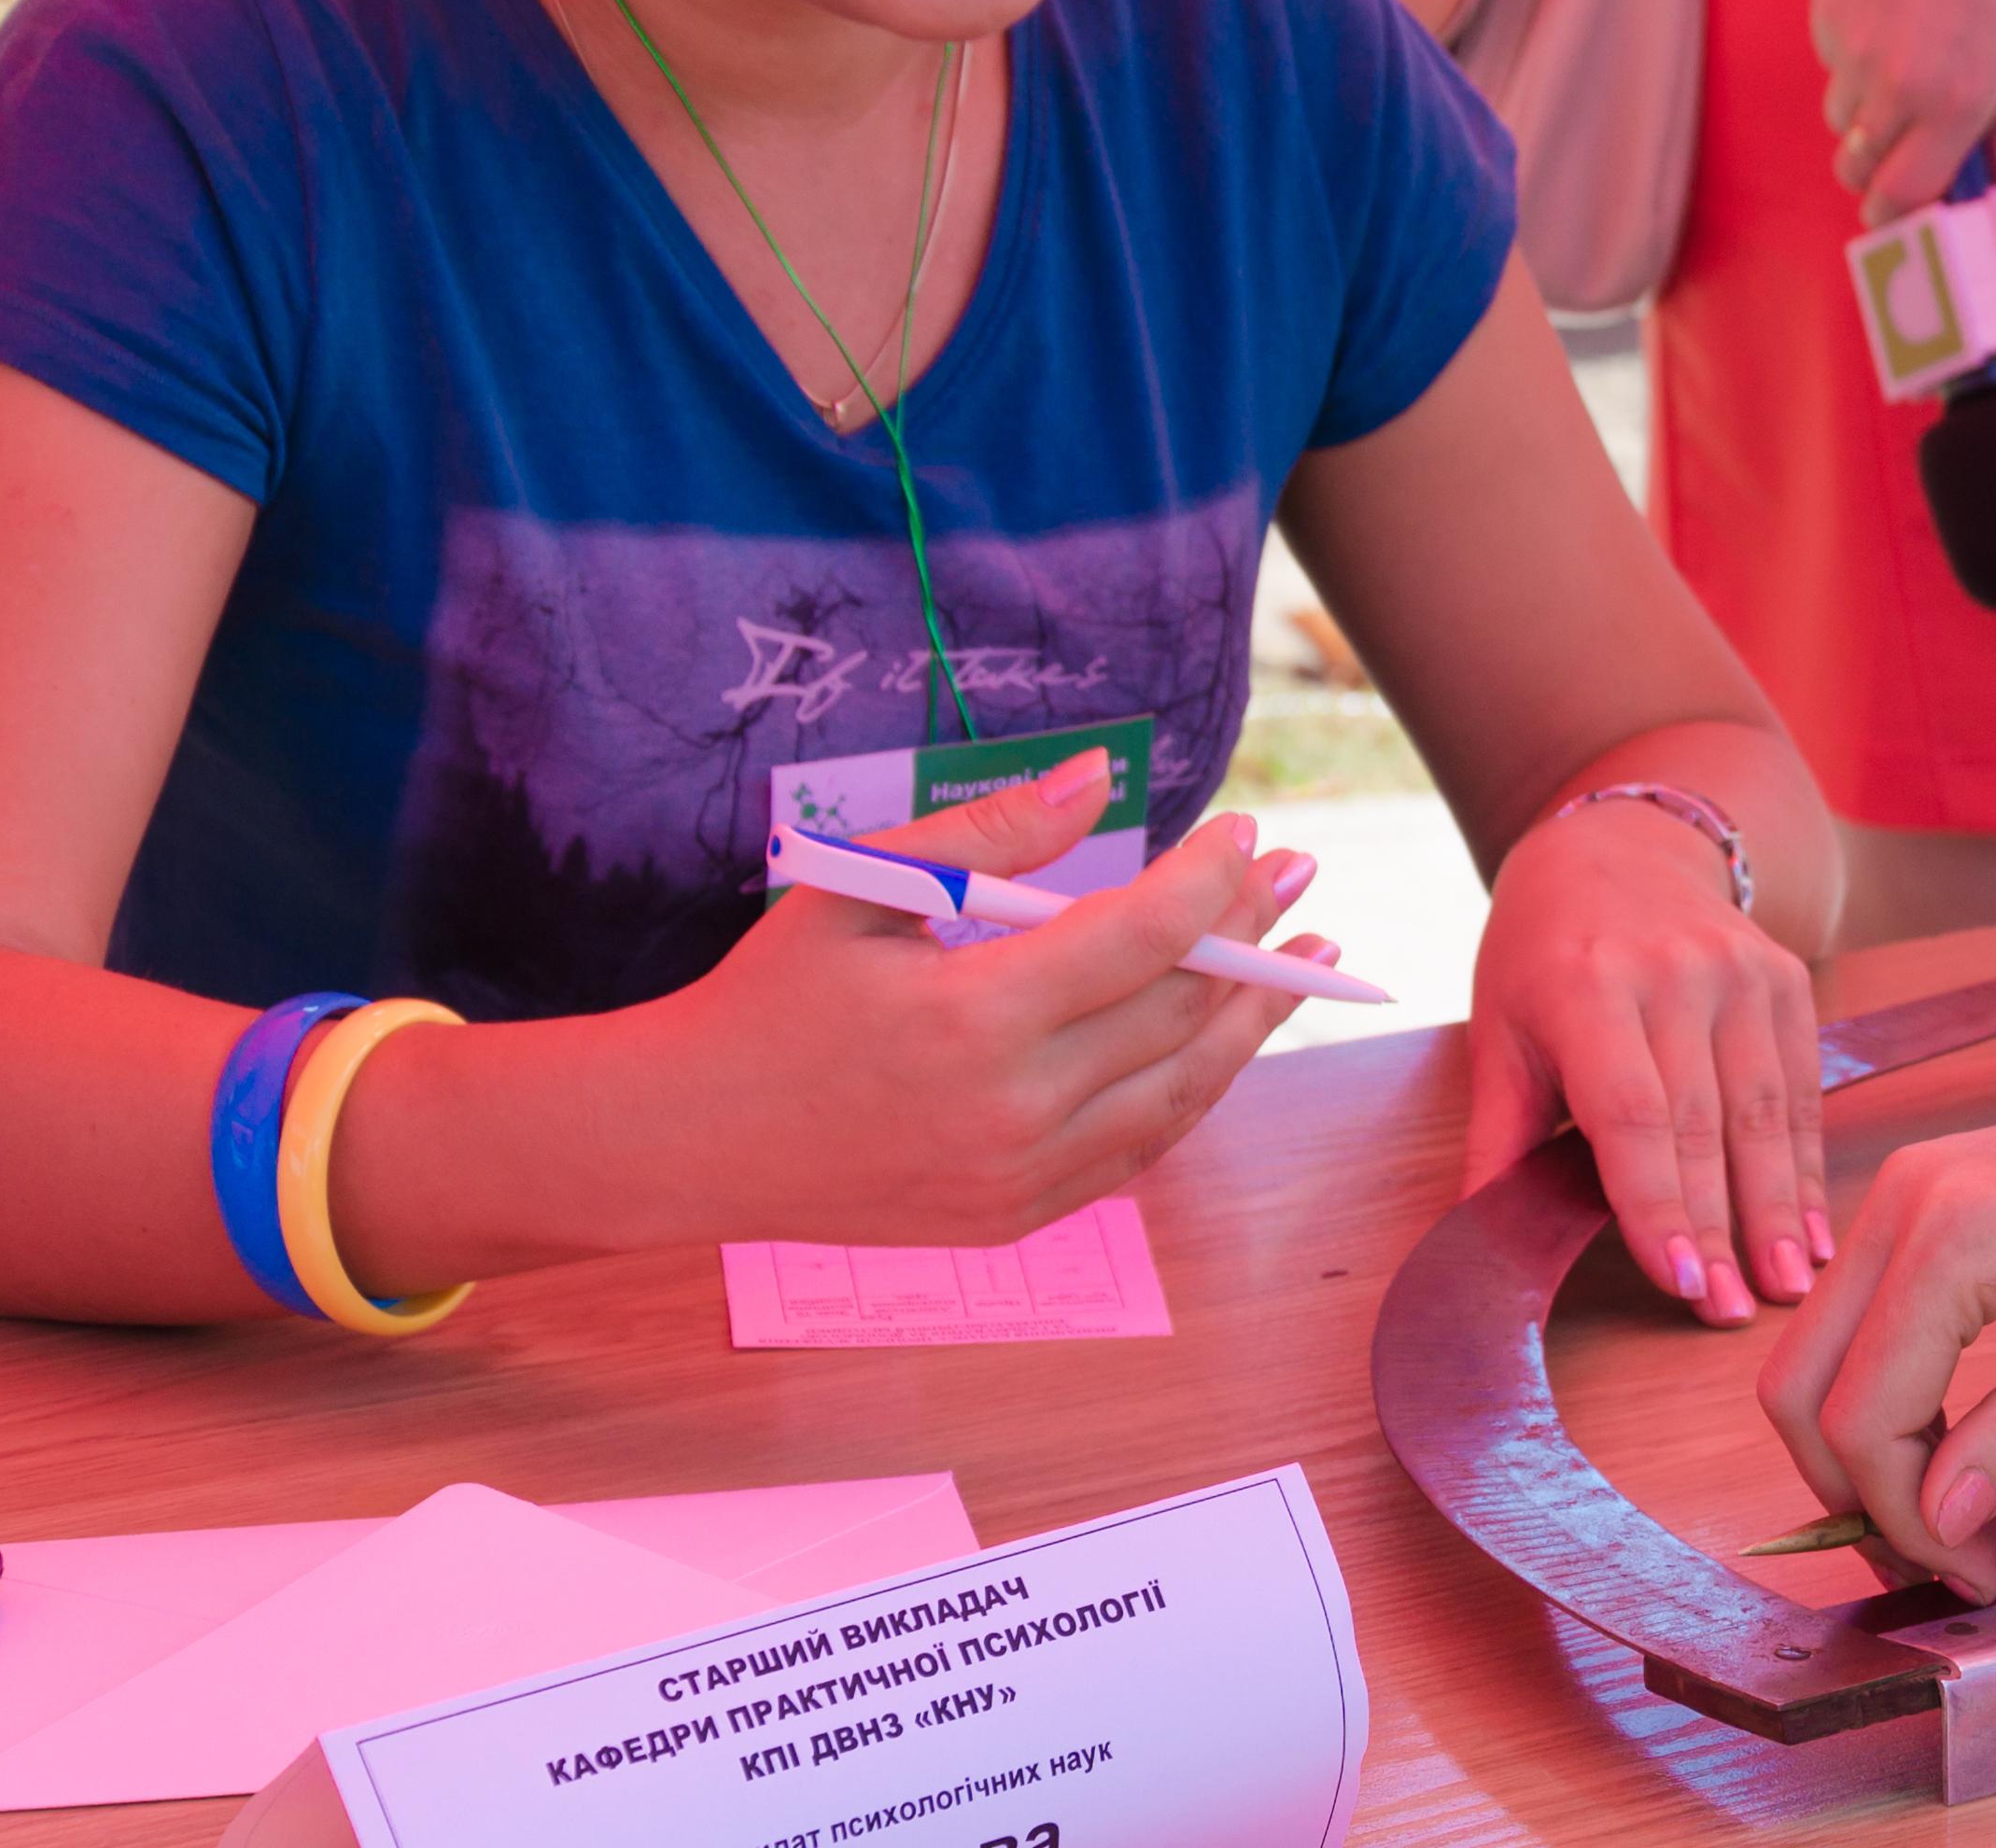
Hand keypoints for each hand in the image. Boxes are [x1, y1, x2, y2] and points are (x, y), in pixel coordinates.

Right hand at [635, 750, 1316, 1246]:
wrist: (689, 1141)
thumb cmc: (770, 997)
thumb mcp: (860, 886)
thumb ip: (986, 830)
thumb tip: (1096, 775)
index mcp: (970, 1019)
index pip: (1141, 937)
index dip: (1209, 881)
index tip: (1245, 835)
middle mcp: (1010, 1110)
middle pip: (1177, 1010)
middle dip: (1251, 934)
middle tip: (1297, 875)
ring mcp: (1019, 1178)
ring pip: (1182, 1089)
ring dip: (1253, 1020)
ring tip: (1306, 958)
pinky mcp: (1016, 1220)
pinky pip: (1140, 1149)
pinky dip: (1193, 1087)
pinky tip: (1223, 1036)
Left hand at [1465, 797, 1831, 1324]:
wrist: (1622, 845)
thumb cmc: (1543, 951)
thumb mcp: (1499, 1031)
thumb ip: (1496, 1138)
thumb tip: (1480, 1245)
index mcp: (1587, 984)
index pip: (1630, 1111)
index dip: (1656, 1200)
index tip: (1678, 1279)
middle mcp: (1673, 972)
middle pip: (1703, 1121)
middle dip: (1722, 1227)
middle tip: (1733, 1314)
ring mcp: (1739, 970)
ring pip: (1764, 1109)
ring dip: (1780, 1208)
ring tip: (1789, 1286)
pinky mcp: (1786, 977)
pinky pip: (1800, 1087)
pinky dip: (1808, 1163)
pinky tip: (1815, 1229)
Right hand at [1757, 1063, 1995, 1603]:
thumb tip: (1940, 1520)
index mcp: (1956, 1230)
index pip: (1864, 1414)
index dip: (1903, 1519)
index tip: (1974, 1576)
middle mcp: (1903, 1196)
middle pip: (1803, 1386)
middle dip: (1858, 1494)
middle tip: (1947, 1565)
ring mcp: (1901, 1188)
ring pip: (1816, 1355)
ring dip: (1865, 1452)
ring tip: (1955, 1520)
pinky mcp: (1916, 1200)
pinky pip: (1856, 1319)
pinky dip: (1882, 1397)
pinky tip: (1951, 1450)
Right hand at [1812, 0, 1995, 221]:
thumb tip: (1993, 174)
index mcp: (1958, 102)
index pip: (1906, 194)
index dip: (1896, 214)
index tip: (1894, 216)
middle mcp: (1899, 87)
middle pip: (1859, 168)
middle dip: (1873, 171)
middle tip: (1895, 150)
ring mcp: (1852, 52)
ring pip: (1842, 116)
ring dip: (1865, 107)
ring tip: (1905, 48)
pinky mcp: (1824, 16)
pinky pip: (1831, 62)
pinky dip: (1852, 53)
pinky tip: (1888, 4)